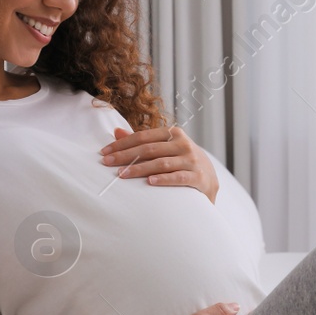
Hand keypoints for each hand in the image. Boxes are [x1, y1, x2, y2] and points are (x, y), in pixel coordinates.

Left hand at [99, 125, 219, 202]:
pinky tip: (149, 182)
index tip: (105, 153)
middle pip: (149, 149)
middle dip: (126, 156)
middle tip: (107, 163)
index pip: (143, 136)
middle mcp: (183, 144)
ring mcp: (192, 160)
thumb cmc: (182, 162)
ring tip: (121, 175)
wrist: (210, 180)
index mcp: (174, 133)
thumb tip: (116, 131)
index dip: (122, 144)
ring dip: (139, 169)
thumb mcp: (166, 148)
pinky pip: (178, 177)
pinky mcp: (198, 177)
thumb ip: (143, 141)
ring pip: (161, 163)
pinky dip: (163, 179)